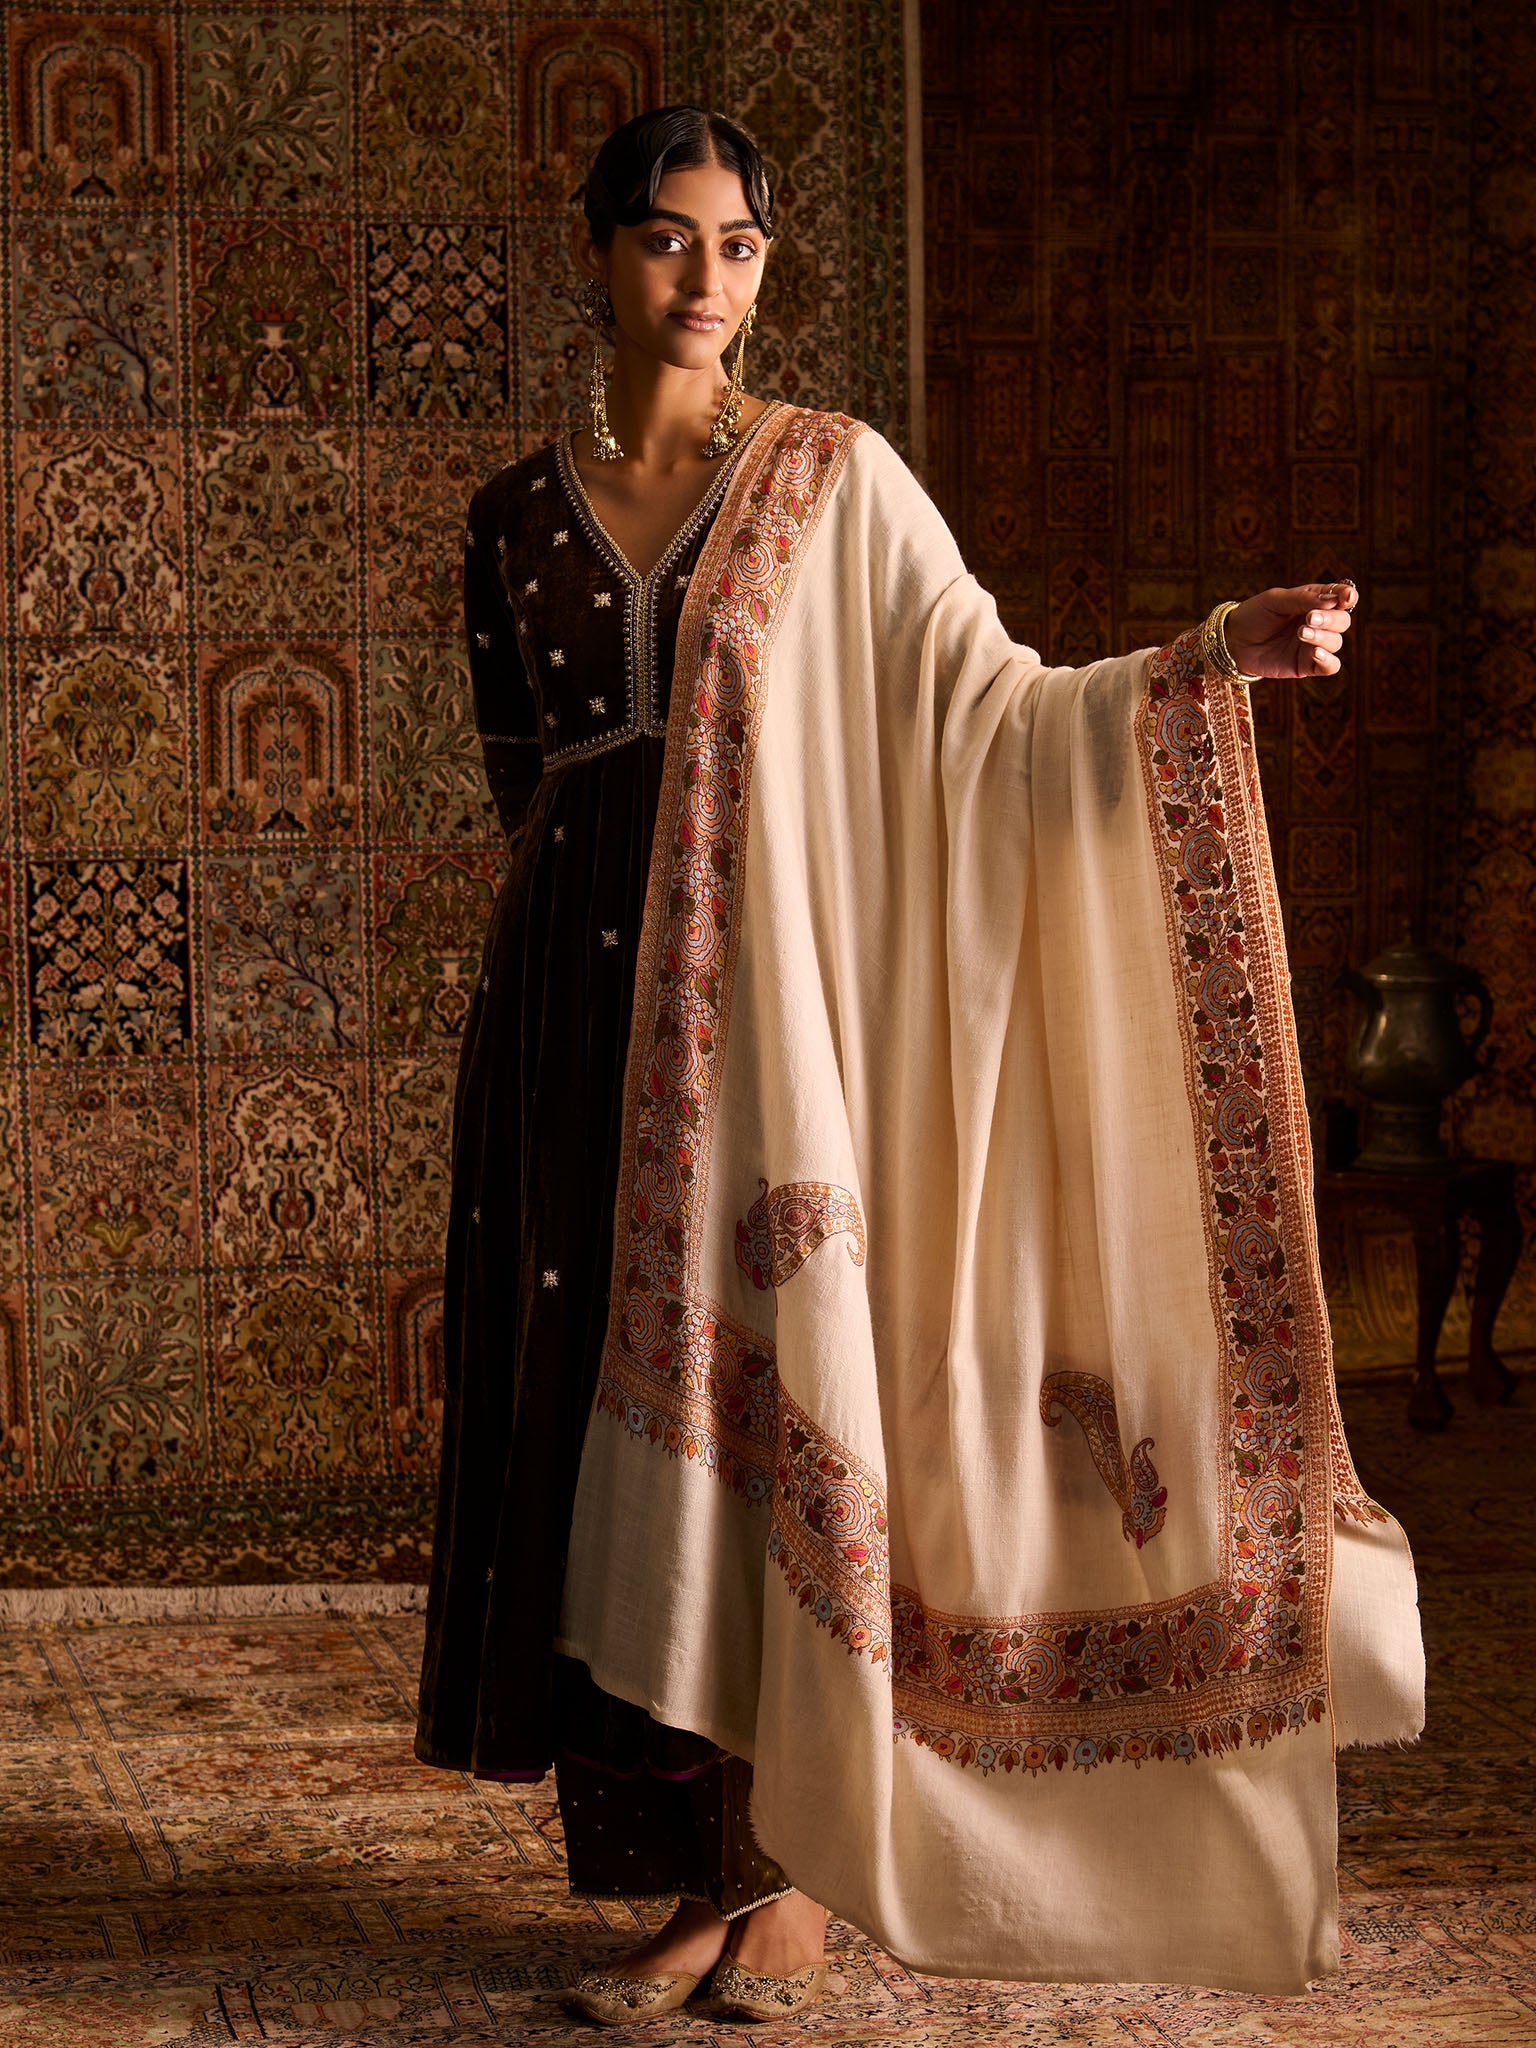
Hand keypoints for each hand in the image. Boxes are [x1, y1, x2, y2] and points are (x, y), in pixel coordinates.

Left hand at [1223, 581, 1357, 678]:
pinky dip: (1328, 660)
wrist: (1232, 641)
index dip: (1347, 597)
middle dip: (1330, 619)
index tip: (1345, 598)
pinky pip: (1330, 666)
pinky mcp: (1306, 665)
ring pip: (1336, 642)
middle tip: (1309, 618)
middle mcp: (1319, 623)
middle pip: (1342, 621)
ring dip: (1323, 637)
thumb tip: (1333, 599)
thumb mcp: (1275, 600)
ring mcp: (1313, 645)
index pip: (1342, 597)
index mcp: (1315, 601)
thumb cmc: (1254, 615)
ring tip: (1301, 633)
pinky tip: (1315, 652)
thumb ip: (1303, 599)